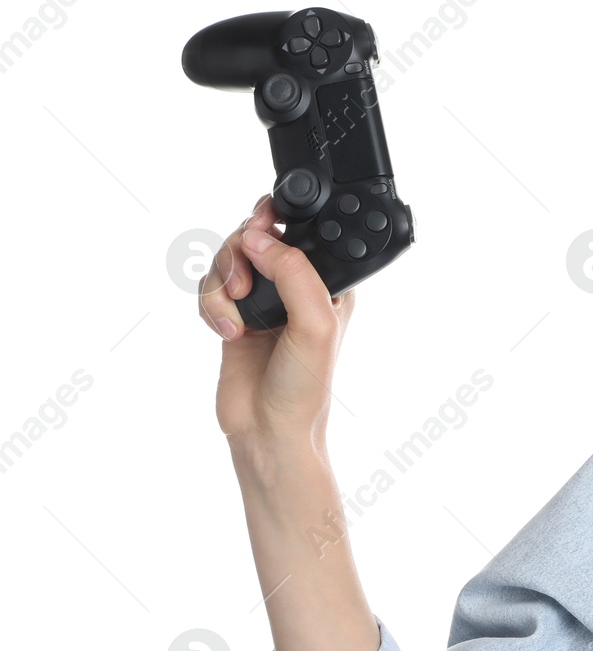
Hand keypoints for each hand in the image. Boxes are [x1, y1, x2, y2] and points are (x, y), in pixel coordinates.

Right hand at [197, 194, 356, 458]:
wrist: (268, 430)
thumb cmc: (304, 386)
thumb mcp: (315, 326)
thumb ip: (295, 275)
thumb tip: (260, 240)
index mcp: (326, 283)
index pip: (300, 231)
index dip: (275, 220)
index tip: (259, 224)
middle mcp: (293, 287)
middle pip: (252, 237)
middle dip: (239, 253)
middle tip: (244, 285)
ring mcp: (262, 301)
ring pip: (226, 259)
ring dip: (222, 283)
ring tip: (236, 317)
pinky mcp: (233, 316)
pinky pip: (209, 287)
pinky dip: (210, 305)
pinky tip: (227, 332)